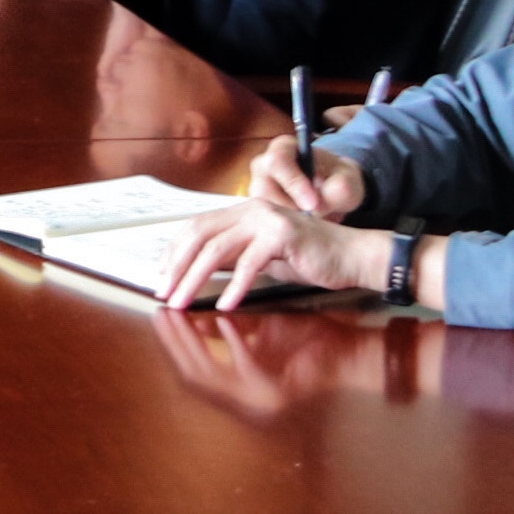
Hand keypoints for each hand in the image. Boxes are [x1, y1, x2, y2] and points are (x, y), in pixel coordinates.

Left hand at [153, 199, 387, 310]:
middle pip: (199, 235)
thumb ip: (233, 257)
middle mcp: (249, 209)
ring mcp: (266, 219)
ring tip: (183, 302)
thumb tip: (197, 271)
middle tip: (164, 292)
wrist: (352, 255)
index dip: (174, 250)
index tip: (160, 275)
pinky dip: (235, 285)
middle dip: (176, 266)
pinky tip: (226, 304)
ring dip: (195, 278)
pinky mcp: (283, 235)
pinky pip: (250, 263)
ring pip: (217, 249)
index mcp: (241, 211)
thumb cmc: (308, 258)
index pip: (196, 227)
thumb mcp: (262, 256)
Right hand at [248, 135, 366, 220]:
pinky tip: (301, 233)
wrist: (333, 193)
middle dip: (289, 208)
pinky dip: (282, 231)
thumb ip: (341, 188)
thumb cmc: (338, 180)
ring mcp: (258, 187)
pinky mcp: (258, 209)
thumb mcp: (349, 180)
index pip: (277, 161)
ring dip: (286, 222)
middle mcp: (263, 165)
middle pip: (263, 188)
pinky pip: (262, 223)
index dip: (294, 183)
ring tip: (310, 226)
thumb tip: (318, 205)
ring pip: (261, 209)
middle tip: (313, 221)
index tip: (314, 204)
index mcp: (283, 148)